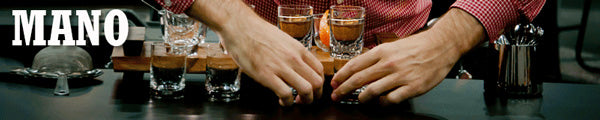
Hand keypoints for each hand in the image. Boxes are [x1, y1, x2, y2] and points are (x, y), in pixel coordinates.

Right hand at [186, 0, 323, 105]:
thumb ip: (292, 52)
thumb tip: (296, 62)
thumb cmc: (257, 32)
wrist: (240, 27)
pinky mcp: (267, 75)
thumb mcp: (283, 39)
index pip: (319, 70)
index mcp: (298, 49)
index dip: (319, 83)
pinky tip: (282, 101)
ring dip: (304, 101)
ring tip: (296, 101)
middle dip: (314, 95)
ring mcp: (281, 67)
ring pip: (306, 90)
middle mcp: (293, 58)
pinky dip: (287, 102)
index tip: (313, 89)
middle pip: (317, 82)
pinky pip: (285, 94)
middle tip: (307, 99)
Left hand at [330, 9, 483, 104]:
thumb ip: (376, 58)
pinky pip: (391, 100)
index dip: (341, 76)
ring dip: (362, 98)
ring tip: (359, 99)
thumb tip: (359, 70)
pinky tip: (381, 102)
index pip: (354, 65)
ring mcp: (400, 76)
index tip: (334, 83)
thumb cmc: (416, 46)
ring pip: (372, 91)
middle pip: (358, 80)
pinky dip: (383, 103)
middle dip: (344, 89)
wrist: (441, 46)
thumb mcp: (392, 47)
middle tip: (337, 96)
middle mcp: (388, 64)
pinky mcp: (412, 88)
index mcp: (382, 52)